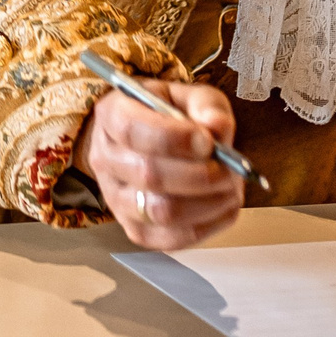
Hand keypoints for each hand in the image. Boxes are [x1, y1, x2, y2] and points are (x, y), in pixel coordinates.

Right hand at [72, 78, 244, 250]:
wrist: (150, 144)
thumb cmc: (169, 117)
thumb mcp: (189, 97)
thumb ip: (206, 105)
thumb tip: (218, 127)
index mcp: (111, 116)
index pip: (131, 130)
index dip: (173, 139)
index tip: (208, 142)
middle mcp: (105, 160)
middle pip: (148, 175)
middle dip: (199, 174)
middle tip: (229, 168)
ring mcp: (116, 200)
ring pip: (161, 212)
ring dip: (206, 202)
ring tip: (230, 186)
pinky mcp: (136, 230)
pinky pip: (173, 239)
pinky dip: (207, 224)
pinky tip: (222, 205)